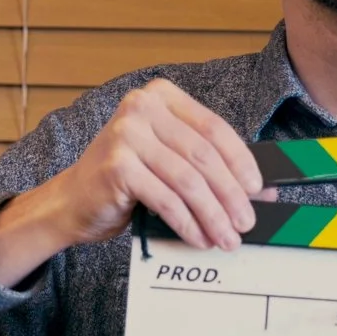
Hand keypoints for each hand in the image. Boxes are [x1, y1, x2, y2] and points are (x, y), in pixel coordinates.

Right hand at [0, 79, 273, 286]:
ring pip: (188, 180)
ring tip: (227, 238)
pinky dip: (188, 223)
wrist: (73, 202)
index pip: (214, 128)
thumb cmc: (127, 181)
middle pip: (204, 156)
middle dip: (231, 195)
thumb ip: (212, 169)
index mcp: (162, 97)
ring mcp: (126, 134)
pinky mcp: (116, 166)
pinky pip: (166, 199)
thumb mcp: (171, 165)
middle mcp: (142, 107)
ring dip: (213, 214)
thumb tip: (263, 192)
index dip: (241, 161)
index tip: (258, 190)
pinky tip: (199, 238)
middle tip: (246, 223)